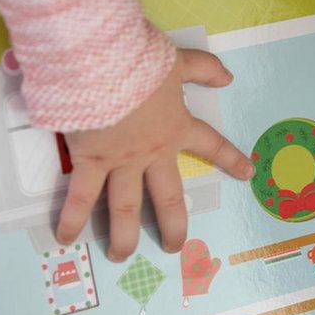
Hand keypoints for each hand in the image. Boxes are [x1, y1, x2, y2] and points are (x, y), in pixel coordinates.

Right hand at [55, 49, 253, 261]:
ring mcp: (122, 161)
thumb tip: (229, 78)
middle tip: (174, 246)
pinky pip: (81, 196)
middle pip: (168, 197)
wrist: (102, 60)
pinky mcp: (91, 161)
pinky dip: (72, 218)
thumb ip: (204, 69)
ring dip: (124, 235)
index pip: (211, 144)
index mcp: (177, 125)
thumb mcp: (178, 59)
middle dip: (173, 224)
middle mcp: (153, 152)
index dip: (230, 158)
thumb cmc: (139, 58)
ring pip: (126, 207)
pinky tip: (66, 239)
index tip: (248, 173)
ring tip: (122, 256)